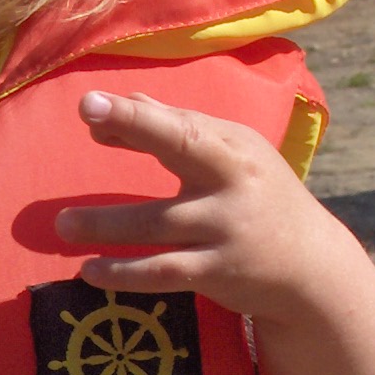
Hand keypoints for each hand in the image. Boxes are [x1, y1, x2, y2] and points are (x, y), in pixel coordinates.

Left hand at [54, 90, 346, 324]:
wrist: (311, 266)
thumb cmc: (259, 199)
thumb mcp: (231, 159)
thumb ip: (180, 132)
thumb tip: (128, 101)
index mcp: (233, 148)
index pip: (180, 122)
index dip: (137, 110)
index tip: (92, 101)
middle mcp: (233, 181)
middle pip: (184, 147)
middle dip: (138, 127)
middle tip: (89, 116)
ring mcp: (226, 228)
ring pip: (158, 223)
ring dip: (106, 224)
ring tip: (63, 224)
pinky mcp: (217, 272)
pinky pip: (163, 272)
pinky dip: (124, 273)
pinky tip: (90, 271)